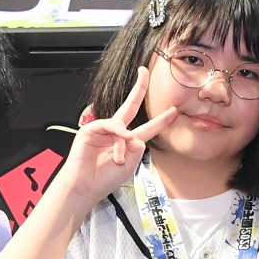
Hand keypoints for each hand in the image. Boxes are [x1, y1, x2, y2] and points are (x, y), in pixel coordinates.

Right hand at [46, 64, 179, 208]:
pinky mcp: (91, 129)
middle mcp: (116, 133)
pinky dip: (117, 133)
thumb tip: (133, 133)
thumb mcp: (130, 165)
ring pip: (122, 126)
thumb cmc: (105, 179)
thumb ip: (137, 147)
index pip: (147, 128)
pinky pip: (110, 125)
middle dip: (139, 89)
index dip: (160, 120)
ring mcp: (103, 130)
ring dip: (122, 144)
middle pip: (130, 106)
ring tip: (118, 160)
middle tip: (144, 72)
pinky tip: (121, 140)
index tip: (173, 111)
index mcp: (127, 143)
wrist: (85, 187)